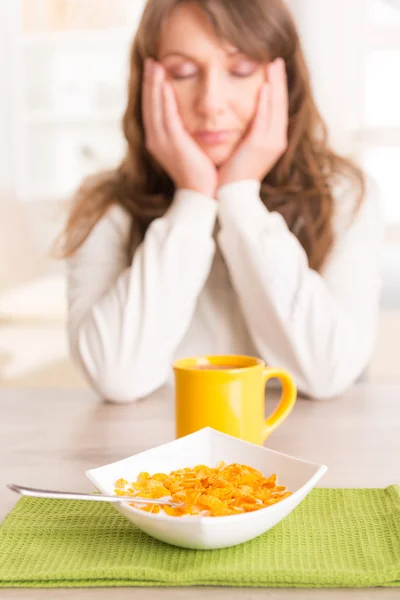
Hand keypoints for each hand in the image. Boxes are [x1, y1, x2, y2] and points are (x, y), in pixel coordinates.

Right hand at [142, 59, 217, 196]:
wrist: (202, 194)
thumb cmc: (200, 173)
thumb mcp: (189, 148)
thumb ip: (184, 133)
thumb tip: (188, 119)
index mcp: (158, 141)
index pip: (152, 108)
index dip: (151, 88)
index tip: (154, 69)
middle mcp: (155, 140)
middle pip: (149, 104)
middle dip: (150, 81)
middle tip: (151, 60)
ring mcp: (162, 142)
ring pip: (155, 107)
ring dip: (155, 84)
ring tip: (156, 65)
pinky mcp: (174, 143)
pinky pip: (167, 116)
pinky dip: (165, 99)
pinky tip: (167, 83)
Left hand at [218, 58, 288, 188]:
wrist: (231, 195)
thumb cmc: (232, 174)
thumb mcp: (243, 150)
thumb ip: (248, 133)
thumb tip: (244, 120)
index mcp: (273, 141)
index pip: (277, 109)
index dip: (277, 89)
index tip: (274, 71)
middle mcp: (276, 140)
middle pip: (280, 104)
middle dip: (279, 81)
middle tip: (277, 60)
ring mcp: (271, 143)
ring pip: (275, 108)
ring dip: (275, 85)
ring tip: (273, 65)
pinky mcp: (261, 146)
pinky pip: (264, 119)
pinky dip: (265, 102)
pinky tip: (264, 86)